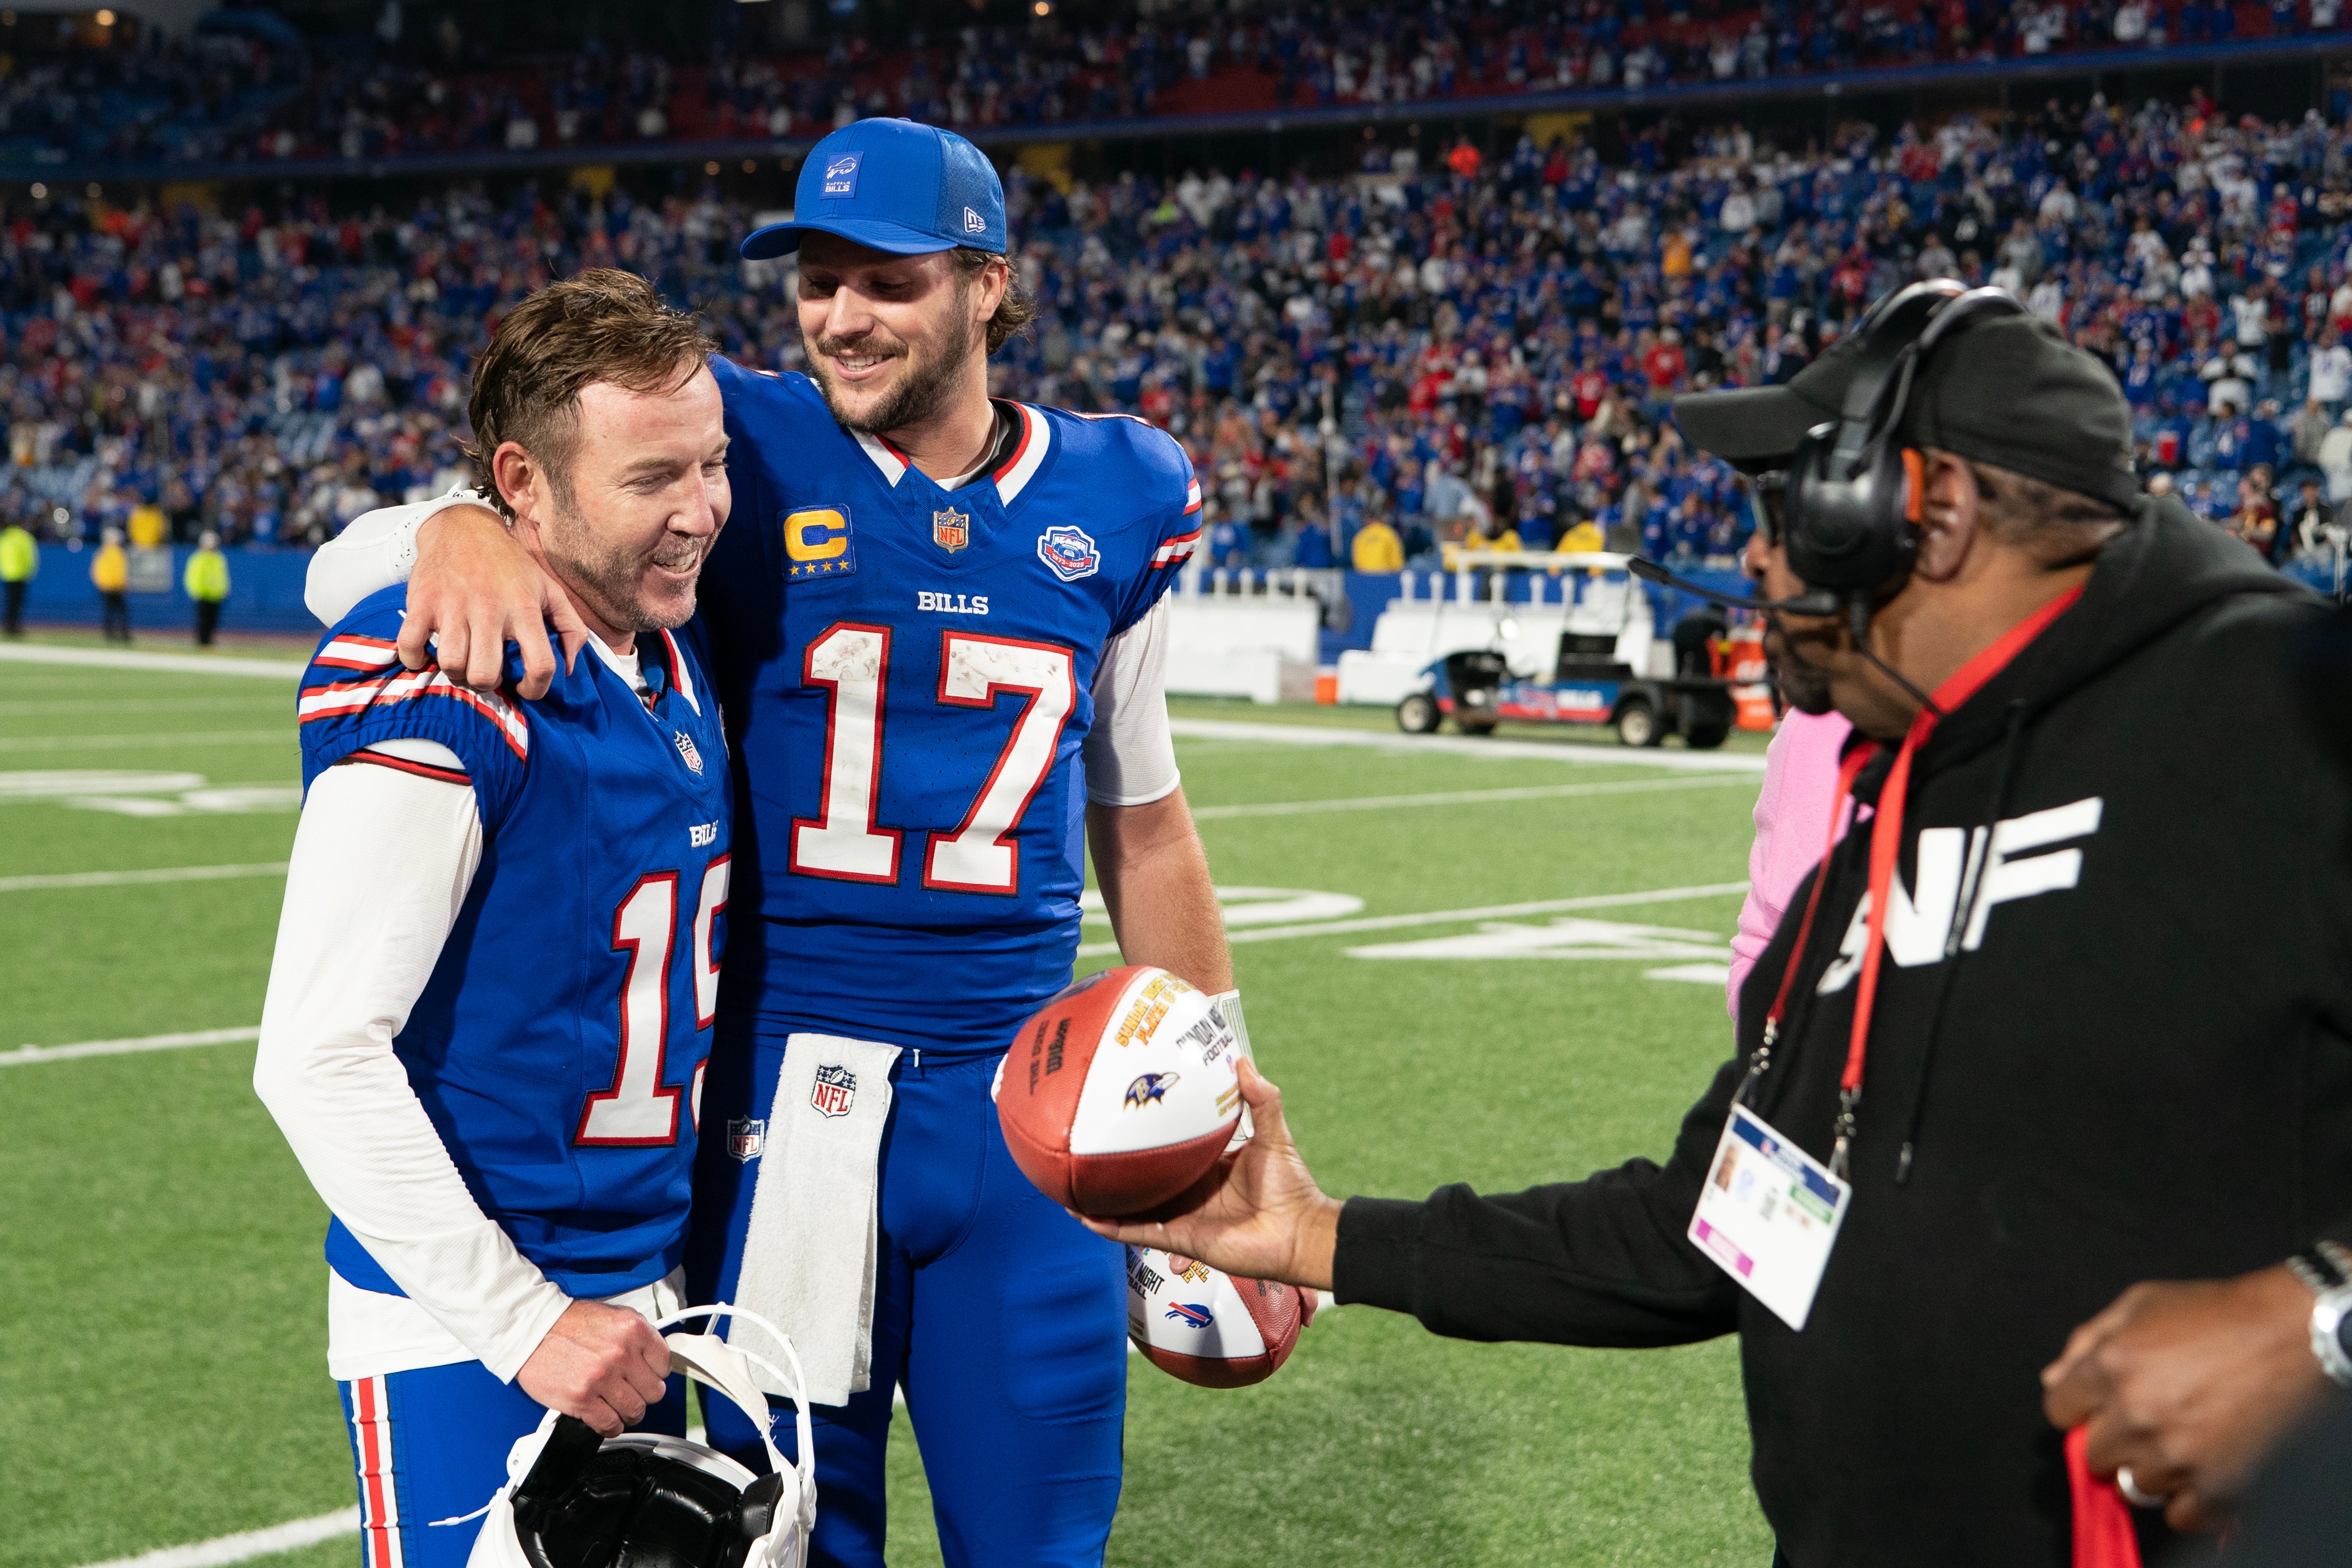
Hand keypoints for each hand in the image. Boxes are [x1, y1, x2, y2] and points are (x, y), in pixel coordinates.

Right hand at [400, 504, 585, 698]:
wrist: (464, 528)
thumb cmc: (511, 566)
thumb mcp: (549, 589)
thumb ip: (570, 627)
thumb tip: (570, 669)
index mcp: (525, 609)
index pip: (541, 665)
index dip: (536, 689)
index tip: (526, 689)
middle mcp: (490, 609)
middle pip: (486, 675)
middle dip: (487, 684)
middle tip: (487, 672)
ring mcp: (453, 606)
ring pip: (452, 665)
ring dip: (455, 673)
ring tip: (462, 662)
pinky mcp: (422, 602)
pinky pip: (410, 646)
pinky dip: (414, 659)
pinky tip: (426, 653)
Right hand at [516, 1298, 673, 1437]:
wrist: (531, 1330)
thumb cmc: (567, 1323)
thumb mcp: (613, 1317)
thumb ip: (636, 1338)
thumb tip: (654, 1360)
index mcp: (632, 1328)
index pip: (665, 1364)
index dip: (655, 1373)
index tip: (647, 1376)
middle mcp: (621, 1353)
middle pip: (654, 1391)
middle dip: (643, 1394)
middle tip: (631, 1392)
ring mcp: (602, 1377)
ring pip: (635, 1411)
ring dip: (627, 1413)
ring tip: (617, 1407)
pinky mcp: (582, 1399)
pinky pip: (610, 1424)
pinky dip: (611, 1427)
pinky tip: (606, 1419)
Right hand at [1079, 1059, 1343, 1291]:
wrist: (1299, 1231)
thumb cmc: (1290, 1185)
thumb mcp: (1273, 1133)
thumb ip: (1260, 1099)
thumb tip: (1242, 1059)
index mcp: (1205, 1167)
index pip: (1169, 1149)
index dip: (1146, 1135)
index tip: (1123, 1116)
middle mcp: (1189, 1191)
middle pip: (1143, 1179)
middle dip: (1115, 1167)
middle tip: (1084, 1146)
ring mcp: (1182, 1216)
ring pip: (1132, 1208)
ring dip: (1102, 1200)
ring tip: (1069, 1186)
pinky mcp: (1181, 1239)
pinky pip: (1139, 1233)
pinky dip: (1112, 1227)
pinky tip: (1086, 1216)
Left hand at [2041, 1265, 2329, 1531]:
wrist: (2292, 1335)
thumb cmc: (2216, 1313)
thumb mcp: (2139, 1304)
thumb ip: (2087, 1341)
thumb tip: (2054, 1380)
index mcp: (2111, 1366)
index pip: (2058, 1410)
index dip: (2078, 1406)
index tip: (2102, 1403)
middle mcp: (2136, 1413)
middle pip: (2093, 1454)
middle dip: (2113, 1439)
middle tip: (2147, 1420)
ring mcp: (2176, 1454)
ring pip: (2135, 1486)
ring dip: (2152, 1469)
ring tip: (2183, 1439)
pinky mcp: (2217, 1484)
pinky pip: (2181, 1516)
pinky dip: (2189, 1501)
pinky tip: (2201, 1472)